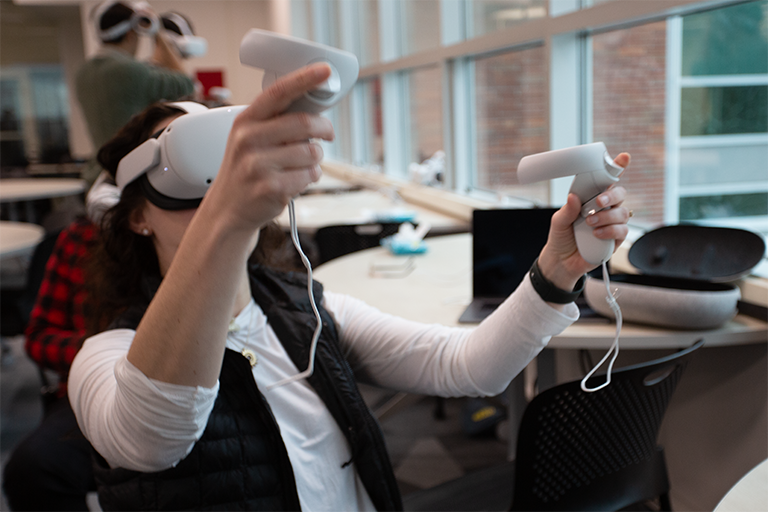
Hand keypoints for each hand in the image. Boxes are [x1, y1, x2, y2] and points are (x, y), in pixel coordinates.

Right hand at [202, 63, 334, 232]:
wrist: (228, 209)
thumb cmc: (247, 168)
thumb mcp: (250, 138)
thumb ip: (276, 121)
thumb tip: (316, 106)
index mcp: (246, 120)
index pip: (278, 92)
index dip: (304, 79)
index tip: (325, 70)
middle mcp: (249, 140)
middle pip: (304, 123)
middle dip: (324, 128)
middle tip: (327, 133)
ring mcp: (259, 165)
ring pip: (312, 152)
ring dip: (316, 158)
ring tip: (301, 164)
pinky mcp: (272, 188)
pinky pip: (310, 175)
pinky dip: (310, 177)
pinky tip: (294, 180)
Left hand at [537, 152, 630, 290]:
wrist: (560, 261)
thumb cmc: (561, 237)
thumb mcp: (559, 221)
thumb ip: (567, 209)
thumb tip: (574, 197)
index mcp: (591, 199)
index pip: (606, 181)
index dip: (617, 168)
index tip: (624, 158)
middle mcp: (604, 209)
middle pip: (620, 194)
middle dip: (611, 196)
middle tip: (598, 203)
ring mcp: (612, 224)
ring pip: (623, 213)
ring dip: (607, 216)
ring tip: (589, 223)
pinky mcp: (615, 240)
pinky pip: (622, 231)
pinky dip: (610, 231)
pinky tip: (596, 234)